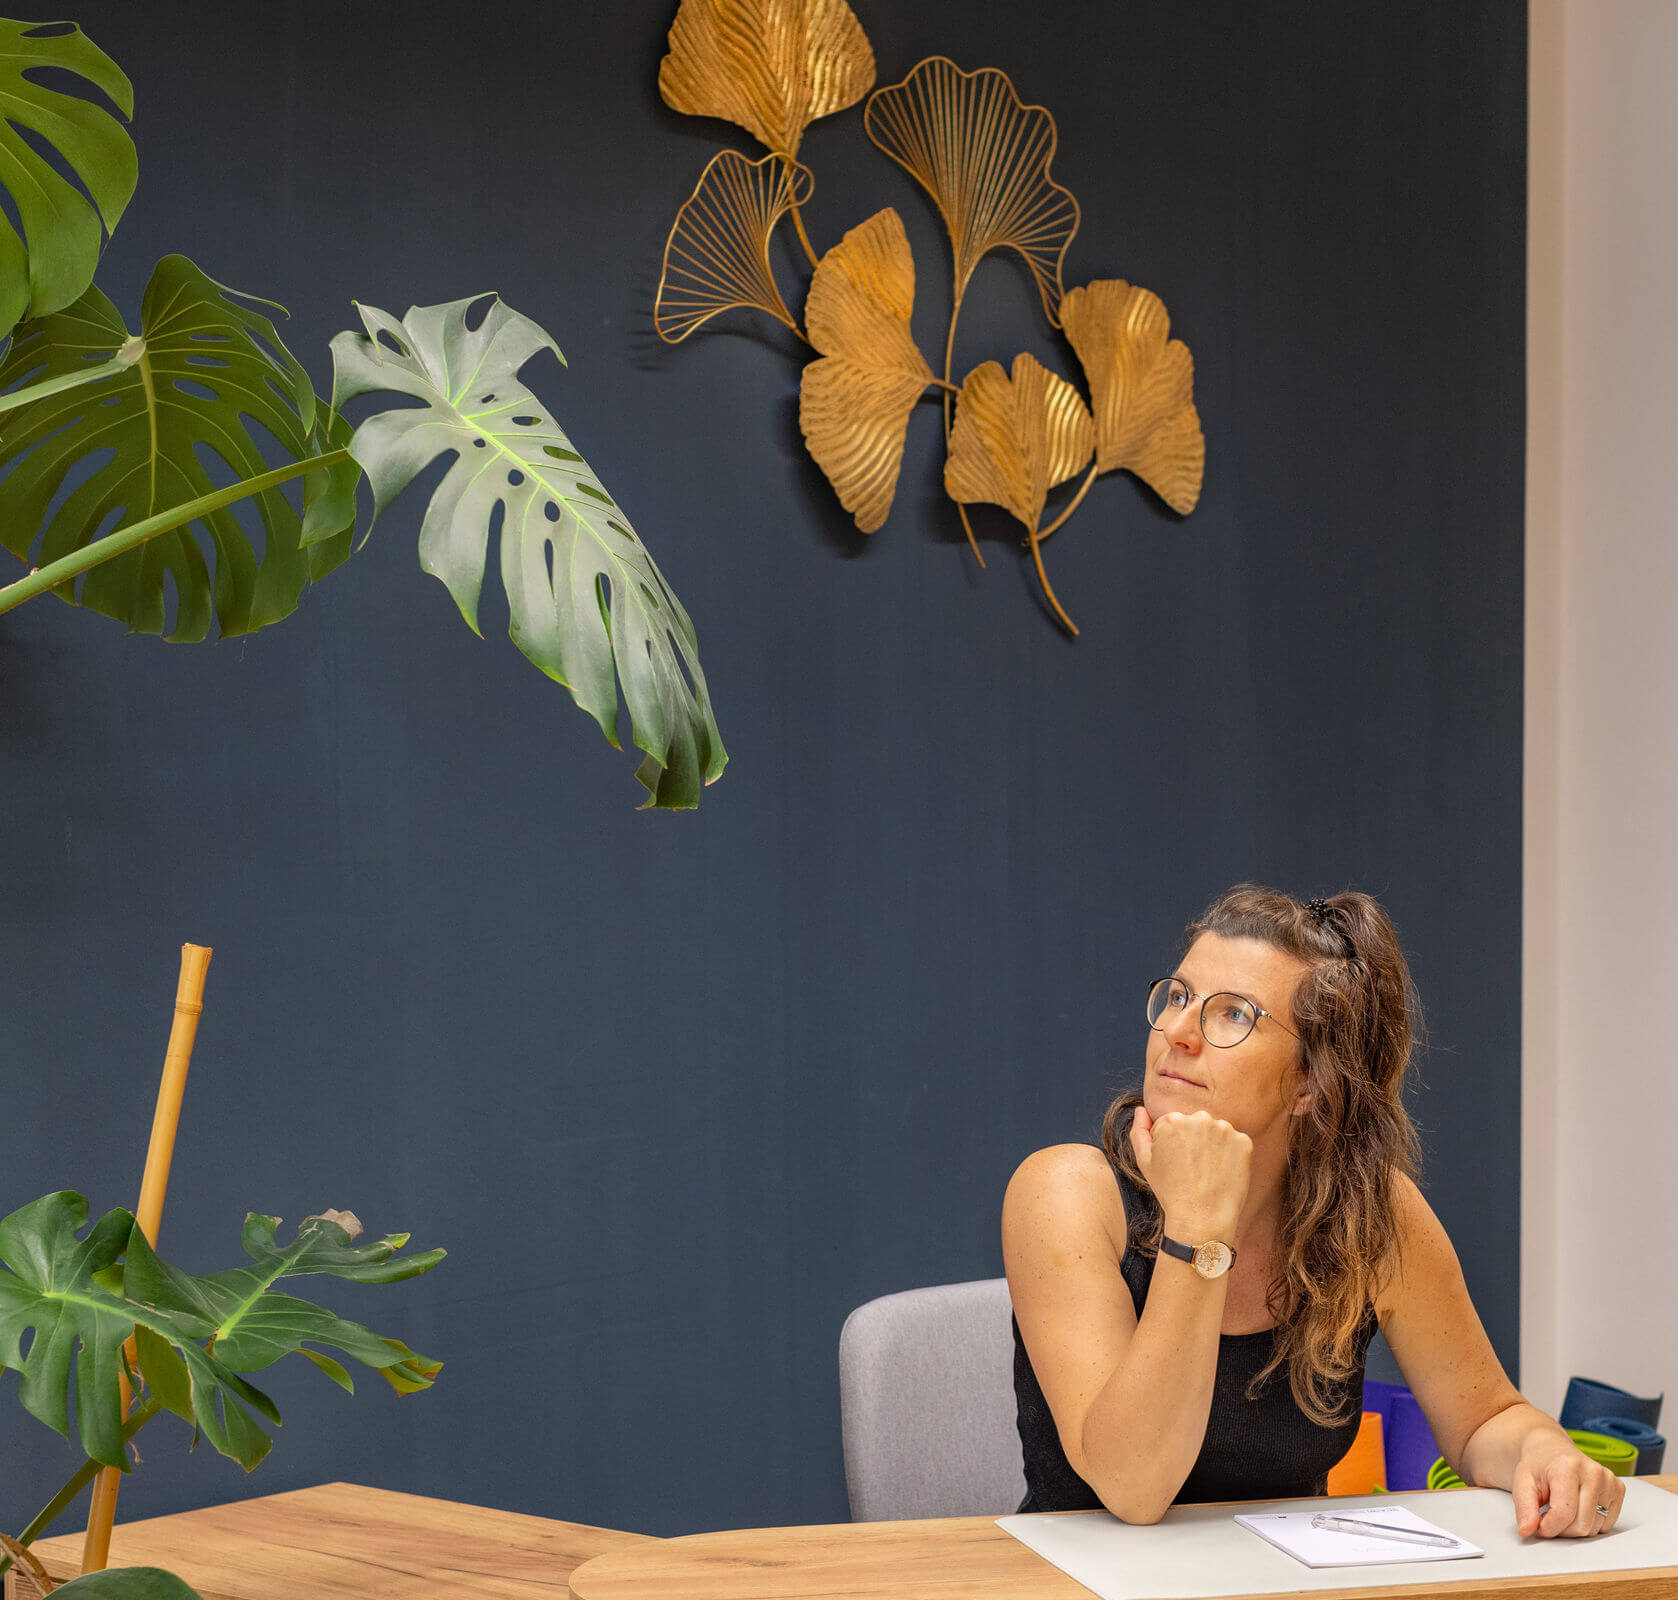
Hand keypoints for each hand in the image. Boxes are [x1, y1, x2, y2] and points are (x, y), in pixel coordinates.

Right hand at [1128, 1106, 1251, 1237]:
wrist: (1202, 1218)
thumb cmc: (1170, 1191)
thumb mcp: (1144, 1161)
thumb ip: (1139, 1131)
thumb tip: (1141, 1110)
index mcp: (1173, 1120)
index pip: (1173, 1123)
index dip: (1172, 1145)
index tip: (1175, 1164)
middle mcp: (1200, 1118)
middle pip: (1195, 1124)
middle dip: (1193, 1140)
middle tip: (1192, 1169)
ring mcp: (1224, 1129)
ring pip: (1216, 1132)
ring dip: (1213, 1145)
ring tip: (1207, 1172)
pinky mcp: (1244, 1142)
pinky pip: (1235, 1143)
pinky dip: (1231, 1155)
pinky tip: (1222, 1172)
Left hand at [1511, 1439, 1624, 1536]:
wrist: (1551, 1449)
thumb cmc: (1538, 1466)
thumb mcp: (1522, 1483)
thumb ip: (1523, 1508)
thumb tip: (1526, 1530)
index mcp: (1568, 1466)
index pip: (1564, 1514)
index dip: (1549, 1528)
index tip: (1539, 1526)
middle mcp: (1593, 1472)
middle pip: (1582, 1525)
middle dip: (1562, 1530)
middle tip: (1549, 1518)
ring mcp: (1609, 1480)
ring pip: (1594, 1528)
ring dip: (1575, 1528)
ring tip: (1562, 1510)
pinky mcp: (1618, 1488)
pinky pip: (1606, 1525)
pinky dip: (1590, 1523)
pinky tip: (1578, 1508)